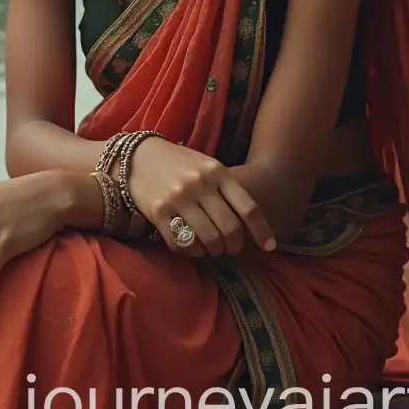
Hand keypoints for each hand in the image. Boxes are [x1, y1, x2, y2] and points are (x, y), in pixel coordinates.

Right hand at [126, 139, 274, 257]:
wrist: (139, 156)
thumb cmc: (179, 163)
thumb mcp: (207, 165)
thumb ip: (225, 188)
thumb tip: (249, 223)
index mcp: (217, 171)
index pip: (248, 207)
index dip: (262, 231)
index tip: (269, 247)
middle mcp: (200, 184)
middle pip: (230, 229)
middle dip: (234, 246)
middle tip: (231, 249)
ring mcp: (179, 198)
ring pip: (209, 239)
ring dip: (214, 251)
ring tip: (212, 249)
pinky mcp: (159, 212)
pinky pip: (183, 243)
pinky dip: (192, 252)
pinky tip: (193, 247)